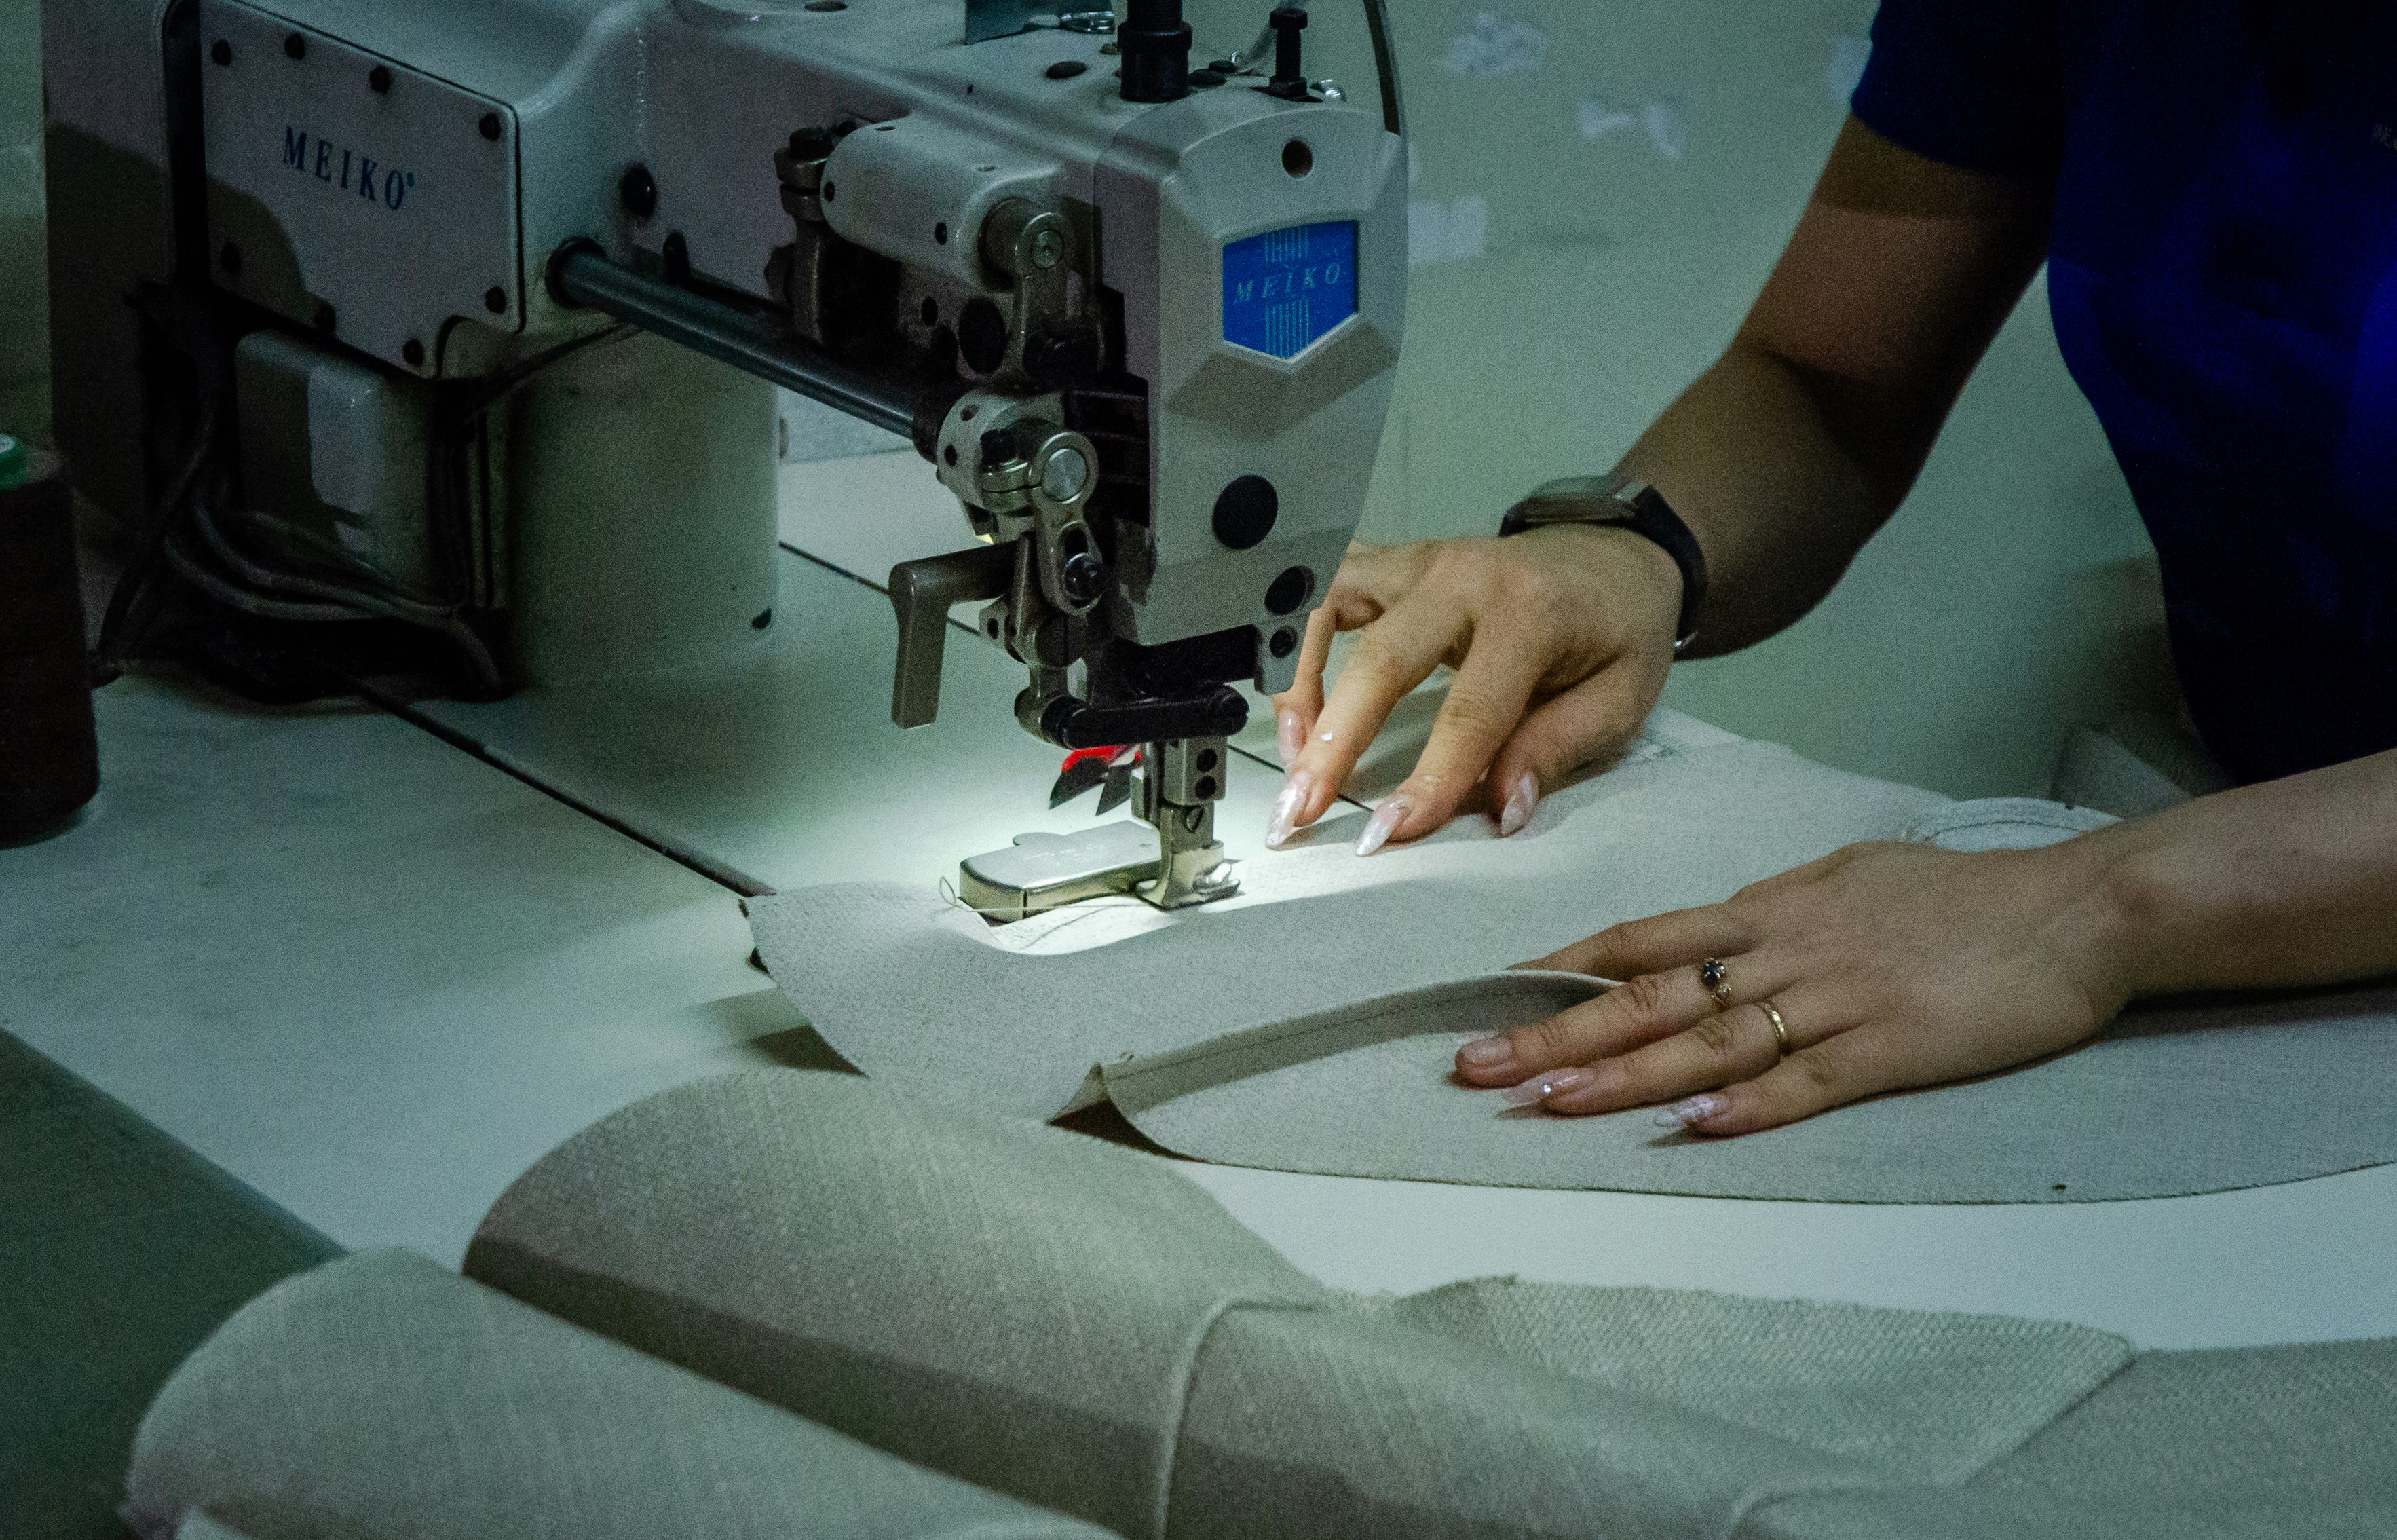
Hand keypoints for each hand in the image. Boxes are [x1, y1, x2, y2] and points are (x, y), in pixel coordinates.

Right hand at [1265, 525, 1681, 853]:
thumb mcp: (1618, 698)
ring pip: (1330, 611)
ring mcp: (1419, 561)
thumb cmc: (1618, 630)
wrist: (1616, 557)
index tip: (1388, 832)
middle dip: (1332, 743)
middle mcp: (1463, 576)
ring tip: (1292, 760)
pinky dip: (1295, 641)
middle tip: (1298, 812)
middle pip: (1380, 659)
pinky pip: (1323, 590)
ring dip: (1298, 687)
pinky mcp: (1393, 562)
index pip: (1470, 708)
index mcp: (1530, 611)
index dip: (1428, 777)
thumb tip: (1500, 809)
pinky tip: (1292, 700)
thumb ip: (1555, 748)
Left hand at [1454, 836, 2130, 1133]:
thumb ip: (1777, 911)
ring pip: (1708, 1041)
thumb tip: (1718, 935)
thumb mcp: (1852, 879)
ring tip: (1548, 1104)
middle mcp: (1788, 950)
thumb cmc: (1963, 896)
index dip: (1569, 965)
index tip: (1497, 991)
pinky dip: (1746, 1105)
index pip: (1647, 937)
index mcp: (1773, 908)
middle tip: (1477, 1064)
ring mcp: (1839, 1000)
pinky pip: (1807, 1082)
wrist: (2076, 911)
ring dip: (1623, 1076)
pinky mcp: (1894, 1049)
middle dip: (1556, 1031)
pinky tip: (1689, 1127)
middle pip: (1651, 993)